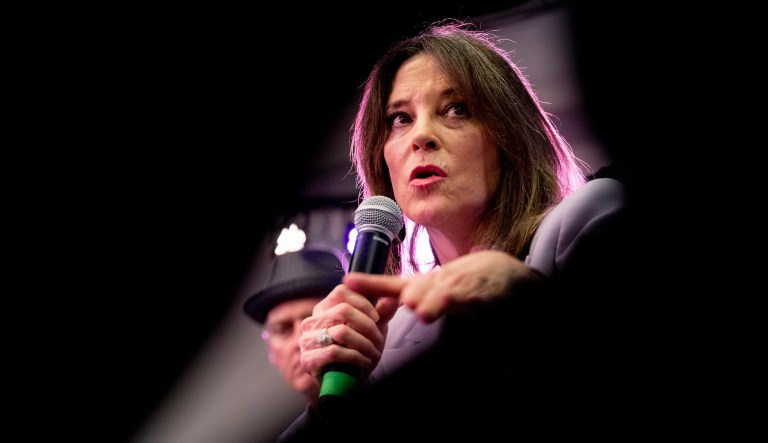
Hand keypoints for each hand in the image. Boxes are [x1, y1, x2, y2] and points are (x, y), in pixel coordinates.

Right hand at [298, 283, 396, 382]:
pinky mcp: (307, 360)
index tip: (376, 317)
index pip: (341, 292)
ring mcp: (307, 340)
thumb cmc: (357, 352)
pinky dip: (355, 357)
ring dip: (364, 344)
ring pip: (341, 332)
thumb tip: (393, 298)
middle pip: (342, 310)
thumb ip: (382, 314)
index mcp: (324, 309)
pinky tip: (364, 361)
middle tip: (379, 339)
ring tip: (374, 352)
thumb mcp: (372, 330)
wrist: (347, 383)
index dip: (362, 303)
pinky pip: (334, 352)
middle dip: (367, 326)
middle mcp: (311, 321)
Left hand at [344, 250, 539, 322]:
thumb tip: (390, 300)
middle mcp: (439, 283)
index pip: (393, 284)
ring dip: (433, 301)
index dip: (370, 283)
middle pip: (419, 292)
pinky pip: (469, 296)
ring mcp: (460, 287)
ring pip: (442, 294)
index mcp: (426, 284)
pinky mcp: (480, 292)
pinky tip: (458, 299)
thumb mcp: (437, 286)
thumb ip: (414, 293)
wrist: (505, 273)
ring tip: (425, 308)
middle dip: (414, 298)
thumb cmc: (469, 280)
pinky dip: (462, 297)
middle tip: (410, 304)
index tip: (348, 281)